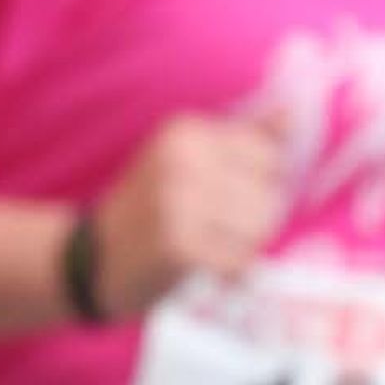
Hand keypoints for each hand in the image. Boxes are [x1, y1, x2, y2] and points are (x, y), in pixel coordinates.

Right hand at [90, 114, 286, 320]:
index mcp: (185, 132)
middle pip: (268, 193)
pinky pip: (239, 261)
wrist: (93, 261)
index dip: (260, 183)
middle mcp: (181, 160)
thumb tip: (292, 113)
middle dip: (255, 219)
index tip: (232, 198)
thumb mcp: (188, 158)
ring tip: (212, 247)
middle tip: (218, 230)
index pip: (268, 154)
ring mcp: (178, 203)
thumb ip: (243, 136)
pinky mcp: (178, 248)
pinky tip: (206, 268)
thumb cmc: (151, 207)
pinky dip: (231, 271)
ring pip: (259, 227)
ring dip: (244, 247)